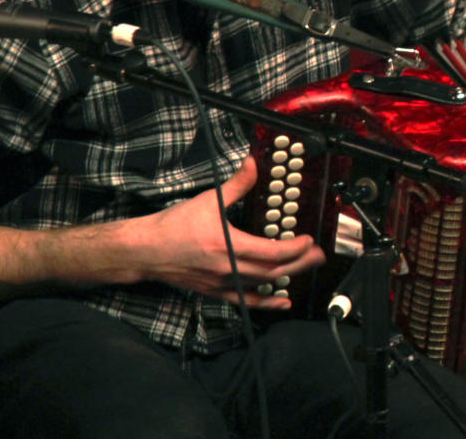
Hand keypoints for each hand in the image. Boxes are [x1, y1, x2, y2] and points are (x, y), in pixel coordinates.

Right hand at [127, 155, 325, 309]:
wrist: (145, 250)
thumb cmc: (174, 226)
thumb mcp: (209, 200)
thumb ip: (237, 184)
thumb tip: (253, 163)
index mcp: (227, 245)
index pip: (271, 252)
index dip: (296, 248)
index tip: (309, 239)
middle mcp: (226, 268)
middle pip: (273, 271)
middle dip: (300, 263)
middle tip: (320, 255)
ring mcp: (220, 282)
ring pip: (262, 285)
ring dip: (288, 277)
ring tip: (308, 267)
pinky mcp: (214, 291)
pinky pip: (245, 301)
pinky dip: (266, 302)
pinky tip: (283, 301)